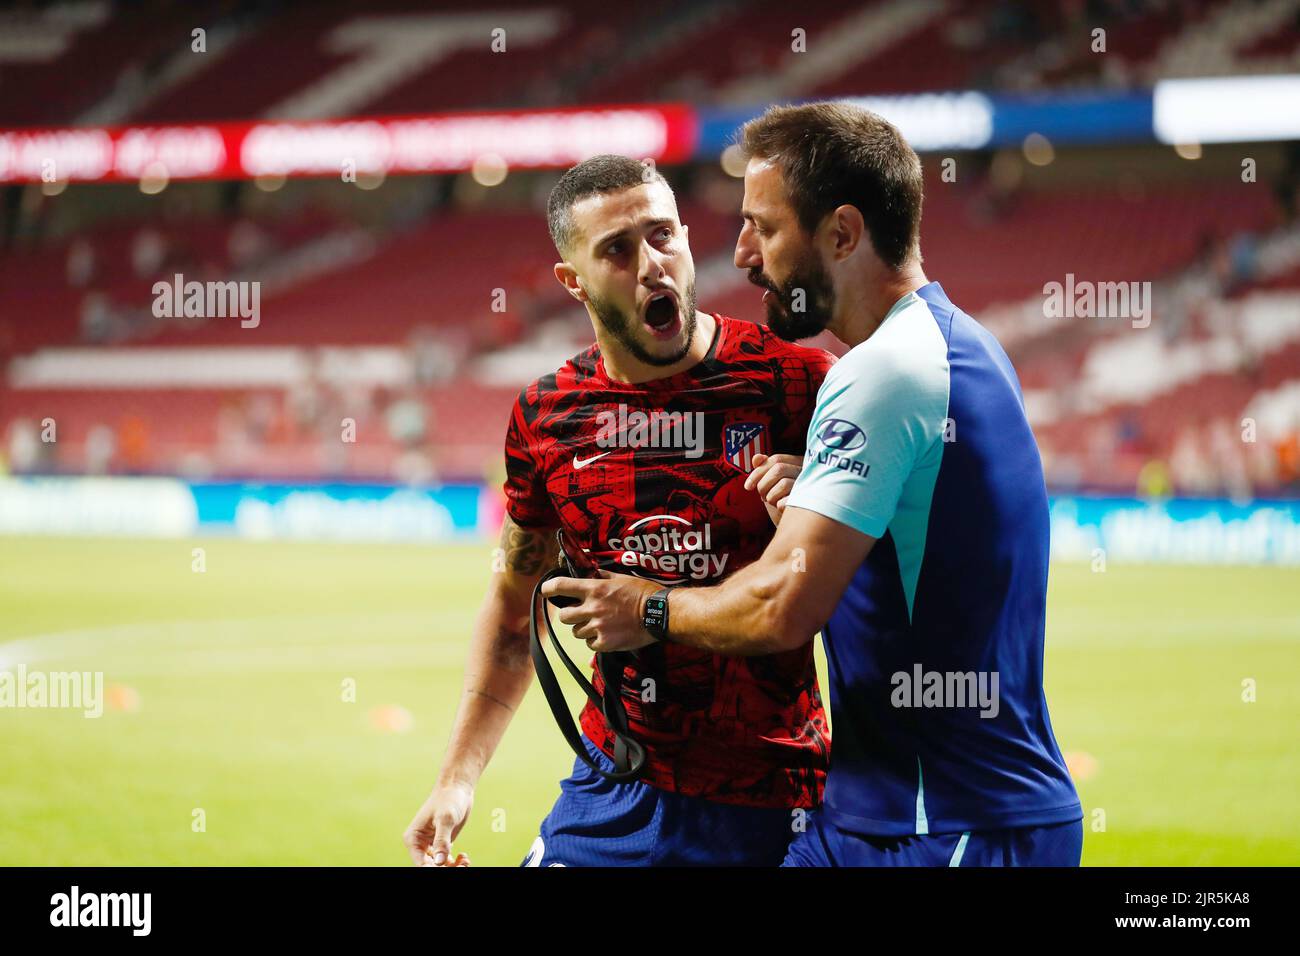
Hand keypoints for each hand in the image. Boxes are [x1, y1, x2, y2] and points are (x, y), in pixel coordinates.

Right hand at [403, 781, 473, 865]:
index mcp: (413, 838)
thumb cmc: (449, 799)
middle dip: (445, 869)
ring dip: (452, 868)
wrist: (458, 788)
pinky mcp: (441, 845)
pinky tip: (464, 857)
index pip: (421, 864)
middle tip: (463, 866)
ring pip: (438, 866)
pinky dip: (455, 863)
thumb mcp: (446, 819)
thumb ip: (442, 841)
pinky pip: (446, 862)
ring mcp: (430, 846)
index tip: (448, 866)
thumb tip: (439, 862)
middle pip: (430, 867)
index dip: (433, 868)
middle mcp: (419, 845)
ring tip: (466, 862)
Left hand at [540, 570, 660, 652]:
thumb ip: (601, 575)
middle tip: (581, 614)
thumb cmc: (643, 592)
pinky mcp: (605, 642)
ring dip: (584, 629)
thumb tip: (590, 572)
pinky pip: (589, 645)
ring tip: (600, 625)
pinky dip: (595, 642)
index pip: (561, 586)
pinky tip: (607, 635)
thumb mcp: (621, 577)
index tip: (545, 590)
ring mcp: (598, 626)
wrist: (659, 613)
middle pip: (564, 616)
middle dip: (570, 615)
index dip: (548, 588)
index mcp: (594, 588)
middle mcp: (592, 607)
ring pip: (576, 632)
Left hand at [745, 453, 802, 524]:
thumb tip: (756, 457)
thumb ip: (764, 469)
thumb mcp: (771, 483)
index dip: (758, 472)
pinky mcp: (809, 502)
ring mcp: (810, 487)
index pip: (776, 459)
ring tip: (773, 502)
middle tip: (762, 496)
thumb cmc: (783, 500)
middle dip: (763, 484)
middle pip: (779, 468)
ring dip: (770, 497)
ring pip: (783, 484)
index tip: (748, 486)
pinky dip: (778, 506)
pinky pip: (786, 501)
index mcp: (798, 464)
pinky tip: (781, 509)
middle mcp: (807, 472)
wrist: (796, 524)